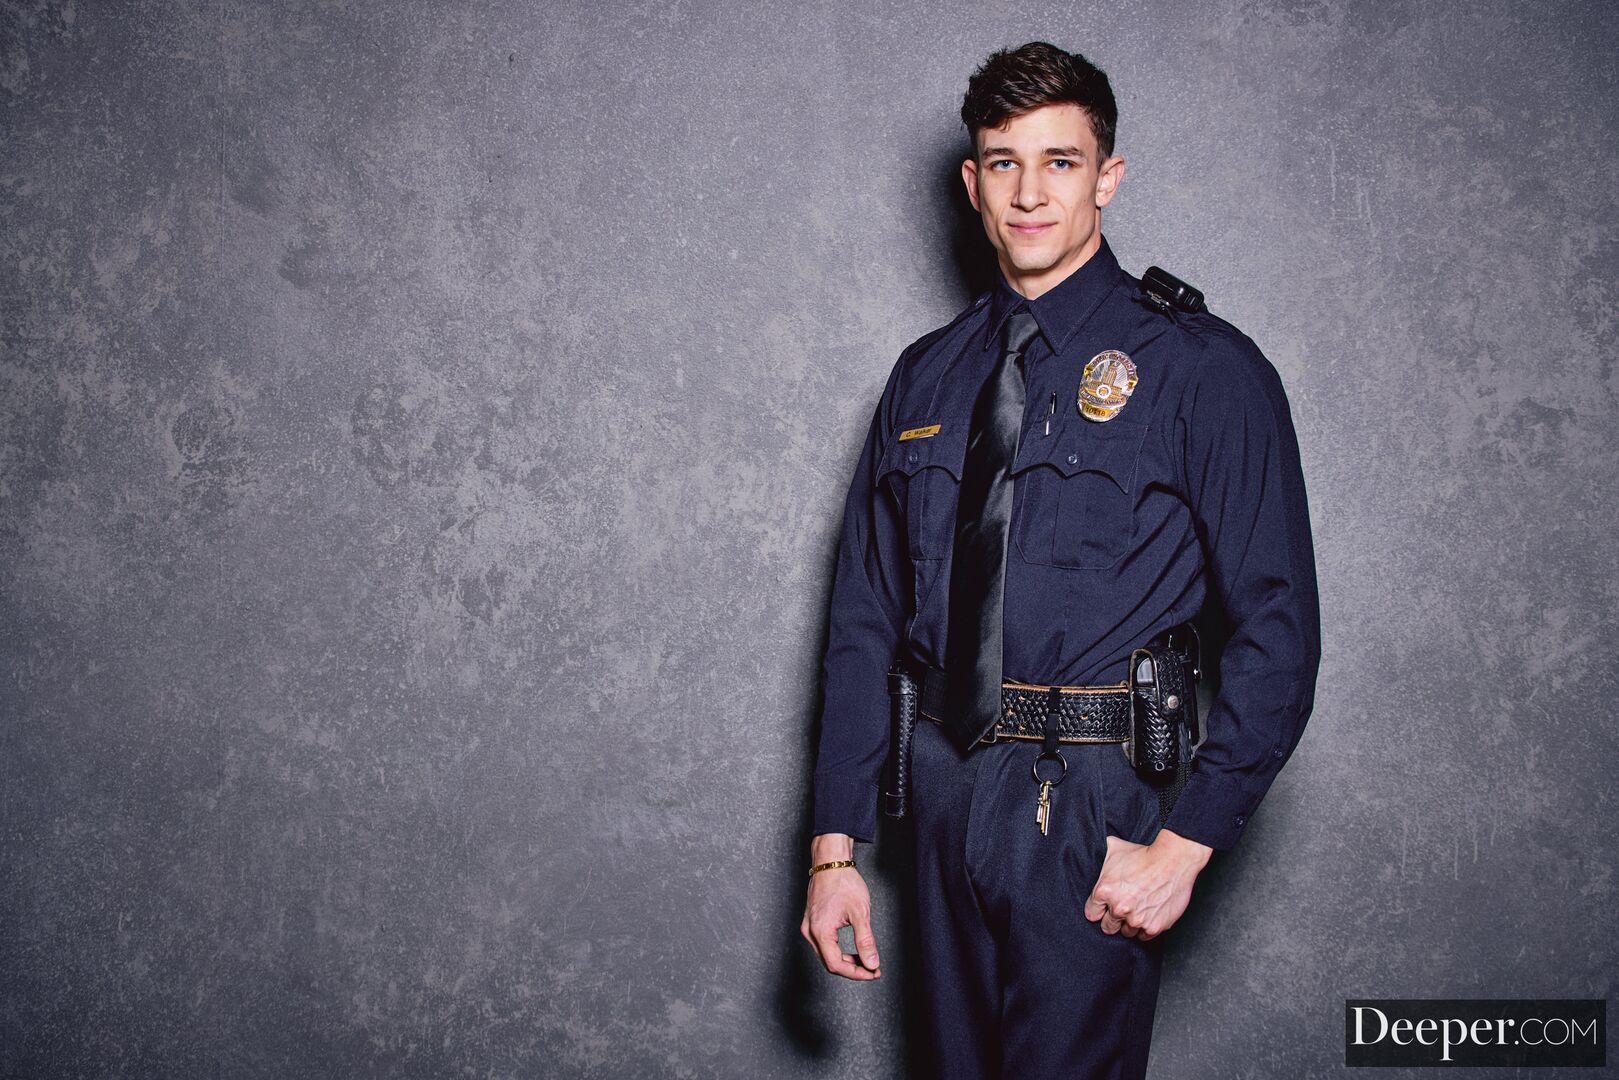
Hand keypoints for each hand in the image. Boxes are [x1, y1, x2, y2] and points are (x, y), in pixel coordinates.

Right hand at [801, 866, 881, 980]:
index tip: (873, 973)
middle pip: (830, 963)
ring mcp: (809, 927)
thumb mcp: (860, 913)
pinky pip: (824, 945)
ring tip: (865, 960)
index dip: (856, 973)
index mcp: (820, 931)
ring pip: (826, 955)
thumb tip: (872, 964)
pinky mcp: (812, 922)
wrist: (830, 861)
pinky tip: (853, 951)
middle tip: (872, 969)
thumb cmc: (843, 882)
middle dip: (853, 969)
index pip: (836, 964)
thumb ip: (866, 941)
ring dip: (846, 961)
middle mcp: (810, 931)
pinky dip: (839, 951)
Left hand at [1083, 828, 1211, 940]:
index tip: (1104, 908)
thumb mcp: (1115, 850)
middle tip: (1122, 910)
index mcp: (1104, 891)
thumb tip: (1098, 849)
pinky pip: (1144, 936)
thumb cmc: (1144, 855)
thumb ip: (1103, 858)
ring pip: (1127, 932)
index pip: (1092, 913)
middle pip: (1108, 927)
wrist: (1173, 861)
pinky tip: (1149, 915)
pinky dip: (1146, 928)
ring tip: (1138, 910)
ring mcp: (1137, 920)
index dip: (1098, 910)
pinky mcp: (1154, 927)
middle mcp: (1118, 908)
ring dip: (1130, 924)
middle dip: (1113, 920)